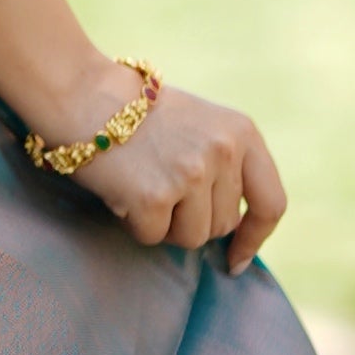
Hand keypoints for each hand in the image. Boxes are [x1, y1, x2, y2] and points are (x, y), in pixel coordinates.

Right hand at [74, 76, 284, 274]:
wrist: (84, 95)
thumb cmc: (137, 115)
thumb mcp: (201, 126)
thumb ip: (226, 166)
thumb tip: (235, 230)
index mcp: (242, 133)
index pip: (270, 202)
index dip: (254, 237)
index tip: (236, 259)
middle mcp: (223, 152)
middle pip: (223, 225)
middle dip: (193, 220)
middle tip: (162, 188)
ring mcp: (191, 174)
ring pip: (192, 237)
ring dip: (165, 224)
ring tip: (142, 185)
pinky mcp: (155, 196)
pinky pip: (153, 236)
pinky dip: (135, 223)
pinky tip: (123, 190)